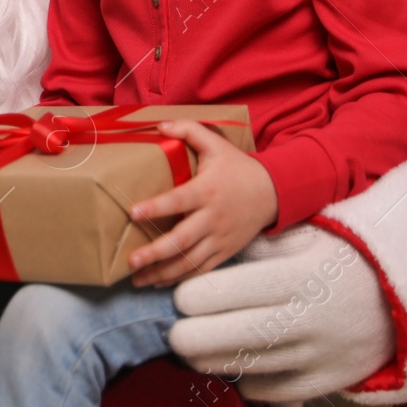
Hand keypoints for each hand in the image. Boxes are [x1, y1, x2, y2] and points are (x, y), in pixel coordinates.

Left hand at [125, 120, 277, 286]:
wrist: (274, 192)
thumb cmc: (239, 167)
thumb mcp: (217, 144)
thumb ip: (188, 130)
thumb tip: (158, 125)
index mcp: (207, 191)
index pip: (178, 200)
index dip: (156, 207)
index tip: (133, 213)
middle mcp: (213, 218)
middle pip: (182, 239)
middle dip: (155, 252)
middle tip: (131, 260)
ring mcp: (220, 238)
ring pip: (189, 261)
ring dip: (163, 272)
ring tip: (137, 279)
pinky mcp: (226, 251)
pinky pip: (201, 269)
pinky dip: (180, 277)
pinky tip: (159, 281)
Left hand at [168, 224, 392, 401]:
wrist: (400, 298)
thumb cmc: (338, 260)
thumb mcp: (303, 239)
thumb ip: (257, 248)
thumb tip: (206, 258)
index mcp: (294, 277)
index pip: (225, 291)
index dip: (192, 297)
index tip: (180, 297)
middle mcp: (304, 318)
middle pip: (227, 335)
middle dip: (190, 335)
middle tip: (174, 332)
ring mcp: (317, 354)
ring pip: (244, 365)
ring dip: (211, 360)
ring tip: (194, 352)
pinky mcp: (326, 381)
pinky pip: (272, 389)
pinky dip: (248, 381)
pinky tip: (235, 367)